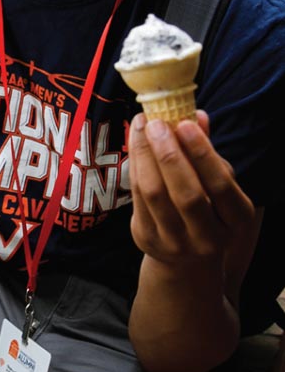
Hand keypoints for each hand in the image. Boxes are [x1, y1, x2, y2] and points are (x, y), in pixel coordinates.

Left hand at [128, 109, 256, 294]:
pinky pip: (137, 197)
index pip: (220, 186)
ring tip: (142, 126)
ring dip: (146, 155)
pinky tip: (136, 144)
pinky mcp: (147, 239)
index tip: (186, 124)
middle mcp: (208, 238)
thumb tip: (198, 115)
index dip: (202, 154)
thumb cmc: (208, 207)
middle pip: (187, 194)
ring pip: (156, 195)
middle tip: (157, 123)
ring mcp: (176, 243)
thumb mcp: (217, 184)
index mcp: (235, 220)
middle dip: (170, 154)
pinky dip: (136, 166)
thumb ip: (208, 152)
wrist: (187, 256)